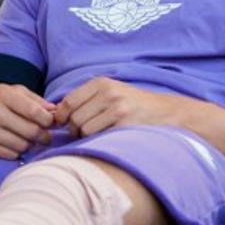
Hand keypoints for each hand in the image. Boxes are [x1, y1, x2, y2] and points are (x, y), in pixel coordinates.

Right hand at [0, 83, 56, 159]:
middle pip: (31, 131)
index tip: (51, 122)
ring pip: (22, 145)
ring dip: (30, 144)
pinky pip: (11, 154)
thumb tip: (55, 111)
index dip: (48, 120)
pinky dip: (18, 151)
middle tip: (46, 136)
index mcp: (4, 95)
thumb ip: (36, 100)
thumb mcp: (15, 91)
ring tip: (29, 138)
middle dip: (43, 135)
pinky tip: (16, 143)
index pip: (34, 112)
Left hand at [54, 77, 187, 137]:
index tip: (66, 125)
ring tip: (100, 135)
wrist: (168, 113)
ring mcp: (117, 108)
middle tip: (85, 134)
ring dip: (88, 138)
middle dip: (75, 130)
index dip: (62, 117)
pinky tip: (109, 139)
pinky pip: (98, 138)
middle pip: (74, 118)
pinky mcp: (124, 125)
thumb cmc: (135, 106)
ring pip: (84, 129)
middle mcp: (108, 93)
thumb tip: (56, 114)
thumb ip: (87, 100)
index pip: (68, 101)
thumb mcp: (112, 93)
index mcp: (101, 83)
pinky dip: (99, 142)